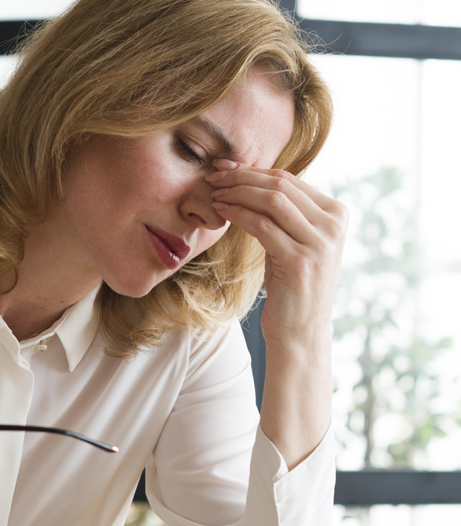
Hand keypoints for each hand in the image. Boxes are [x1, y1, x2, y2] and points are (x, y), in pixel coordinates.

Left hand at [206, 158, 347, 344]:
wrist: (300, 330)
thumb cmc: (291, 285)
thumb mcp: (294, 241)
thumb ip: (285, 213)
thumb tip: (251, 178)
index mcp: (337, 214)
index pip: (289, 180)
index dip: (253, 171)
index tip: (225, 169)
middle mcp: (334, 225)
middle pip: (280, 185)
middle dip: (241, 177)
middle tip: (213, 178)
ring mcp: (320, 242)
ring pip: (271, 201)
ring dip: (237, 193)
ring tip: (213, 194)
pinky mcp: (300, 260)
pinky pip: (262, 225)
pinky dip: (238, 214)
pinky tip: (221, 212)